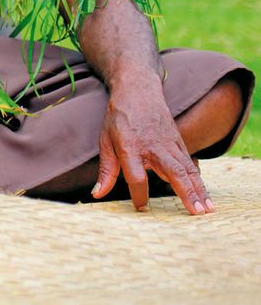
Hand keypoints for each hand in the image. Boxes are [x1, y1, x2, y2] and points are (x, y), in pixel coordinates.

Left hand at [94, 77, 210, 213]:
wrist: (139, 90)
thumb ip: (106, 170)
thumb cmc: (119, 117)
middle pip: (173, 172)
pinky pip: (190, 164)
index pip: (136, 176)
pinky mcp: (179, 142)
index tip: (141, 208)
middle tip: (196, 214)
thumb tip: (97, 194)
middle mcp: (154, 146)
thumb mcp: (105, 141)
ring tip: (207, 210)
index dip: (139, 194)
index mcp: (131, 146)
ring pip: (187, 170)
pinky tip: (205, 196)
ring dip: (199, 190)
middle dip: (186, 193)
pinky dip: (199, 180)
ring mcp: (170, 144)